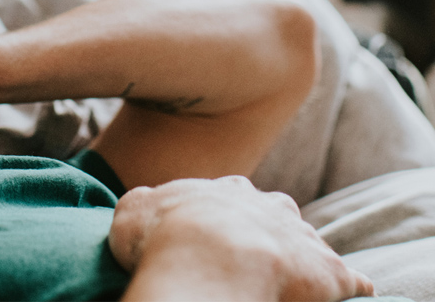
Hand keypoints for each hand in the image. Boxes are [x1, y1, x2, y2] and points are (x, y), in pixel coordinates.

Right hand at [110, 176, 373, 300]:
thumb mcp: (133, 209)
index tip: (211, 236)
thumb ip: (144, 204)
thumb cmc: (163, 234)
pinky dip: (346, 288)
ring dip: (302, 260)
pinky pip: (347, 281)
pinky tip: (345, 298)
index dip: (222, 217)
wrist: (207, 257)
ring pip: (310, 244)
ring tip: (288, 285)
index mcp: (227, 189)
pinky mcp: (330, 272)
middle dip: (268, 232)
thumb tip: (145, 206)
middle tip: (250, 259)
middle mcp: (270, 205)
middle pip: (277, 214)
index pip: (232, 196)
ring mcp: (302, 236)